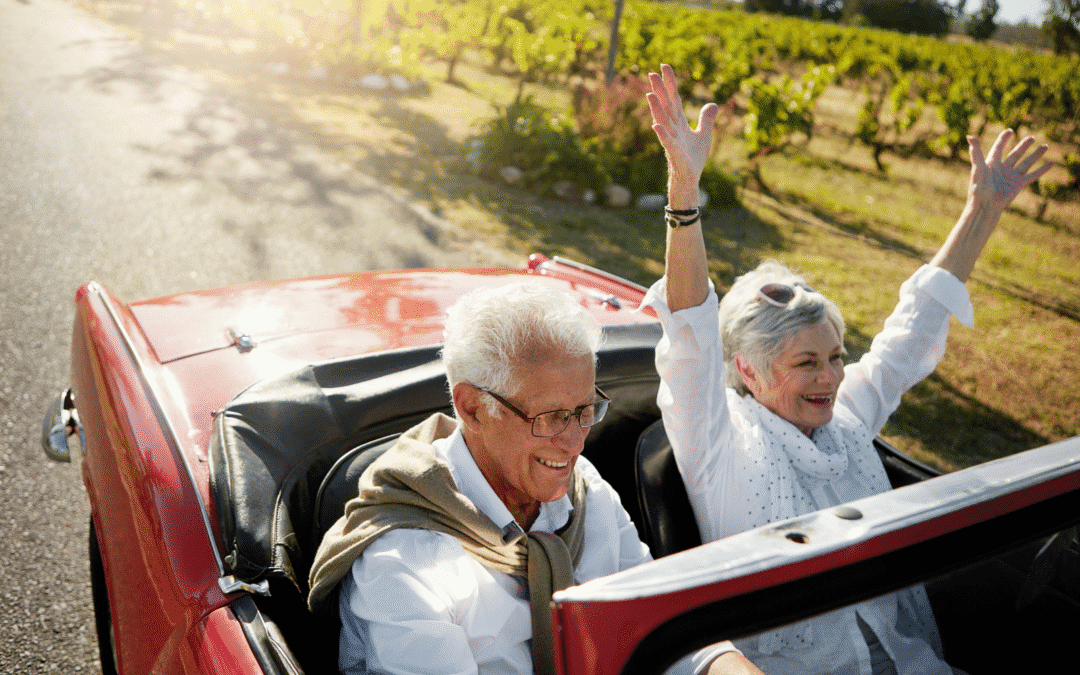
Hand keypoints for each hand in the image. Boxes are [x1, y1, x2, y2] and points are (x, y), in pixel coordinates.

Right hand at [646, 64, 718, 190]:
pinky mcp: (675, 154)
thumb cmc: (693, 159)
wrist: (689, 180)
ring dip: (657, 109)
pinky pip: (668, 143)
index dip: (670, 83)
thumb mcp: (704, 135)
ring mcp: (672, 141)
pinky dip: (663, 134)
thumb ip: (706, 119)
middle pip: (666, 106)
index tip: (664, 66)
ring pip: (664, 122)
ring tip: (650, 94)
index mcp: (680, 123)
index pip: (674, 99)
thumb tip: (713, 104)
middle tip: (651, 73)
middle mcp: (673, 129)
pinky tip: (656, 126)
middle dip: (660, 90)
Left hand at [967, 129, 1052, 212]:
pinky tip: (1051, 163)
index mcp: (991, 164)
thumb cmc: (979, 187)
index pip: (998, 148)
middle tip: (1031, 138)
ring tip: (1045, 146)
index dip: (1003, 140)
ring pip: (1026, 163)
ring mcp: (1011, 177)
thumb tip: (969, 136)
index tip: (1009, 131)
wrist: (986, 205)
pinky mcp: (1018, 184)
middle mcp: (1002, 169)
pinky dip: (1042, 169)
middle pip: (1014, 154)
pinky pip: (1032, 175)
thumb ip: (975, 152)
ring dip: (1035, 155)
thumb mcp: (978, 167)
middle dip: (1023, 146)